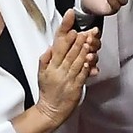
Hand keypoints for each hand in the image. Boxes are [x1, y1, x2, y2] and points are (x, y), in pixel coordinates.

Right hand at [35, 10, 90, 125]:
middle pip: (69, 52)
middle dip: (79, 40)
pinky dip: (86, 67)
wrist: (51, 109)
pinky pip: (81, 75)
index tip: (71, 23)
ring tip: (90, 41)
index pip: (58, 45)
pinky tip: (91, 59)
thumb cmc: (48, 90)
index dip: (65, 32)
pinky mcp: (75, 87)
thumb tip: (50, 47)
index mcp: (50, 65)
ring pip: (76, 62)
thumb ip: (46, 59)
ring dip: (83, 51)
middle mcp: (58, 70)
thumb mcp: (41, 73)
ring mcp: (67, 78)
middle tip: (88, 30)